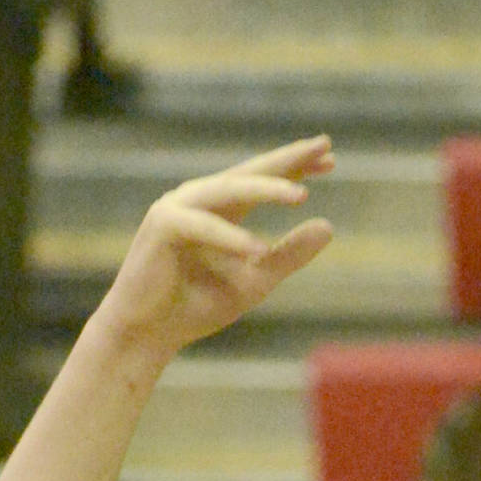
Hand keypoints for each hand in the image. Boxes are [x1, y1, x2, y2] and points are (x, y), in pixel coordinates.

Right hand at [96, 137, 332, 359]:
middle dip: (287, 159)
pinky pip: (202, 227)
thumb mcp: (257, 279)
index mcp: (222, 209)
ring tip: (302, 196)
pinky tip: (257, 248)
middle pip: (250, 172)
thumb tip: (329, 226)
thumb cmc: (197, 306)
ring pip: (228, 189)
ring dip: (265, 190)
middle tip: (323, 146)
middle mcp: (200, 200)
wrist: (148, 335)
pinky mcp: (161, 226)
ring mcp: (178, 208)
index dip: (296, 166)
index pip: (264, 179)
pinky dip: (230, 237)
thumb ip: (288, 254)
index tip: (332, 158)